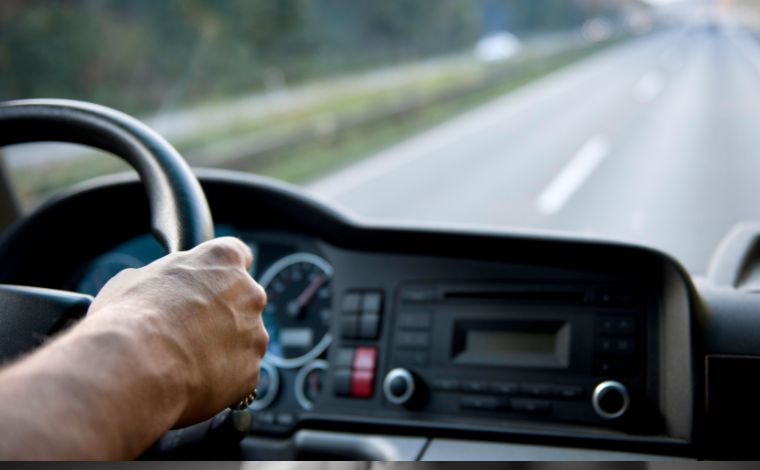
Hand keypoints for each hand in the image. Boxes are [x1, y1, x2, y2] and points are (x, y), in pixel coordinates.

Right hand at [86, 237, 268, 426]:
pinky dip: (221, 378)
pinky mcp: (251, 371)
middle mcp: (249, 293)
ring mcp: (254, 334)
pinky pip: (238, 373)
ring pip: (243, 339)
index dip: (221, 272)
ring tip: (185, 360)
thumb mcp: (134, 279)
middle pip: (243, 300)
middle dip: (222, 313)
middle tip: (189, 329)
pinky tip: (192, 381)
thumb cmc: (130, 318)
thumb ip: (163, 278)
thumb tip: (156, 287)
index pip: (237, 254)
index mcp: (223, 260)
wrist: (136, 367)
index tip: (211, 283)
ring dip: (223, 347)